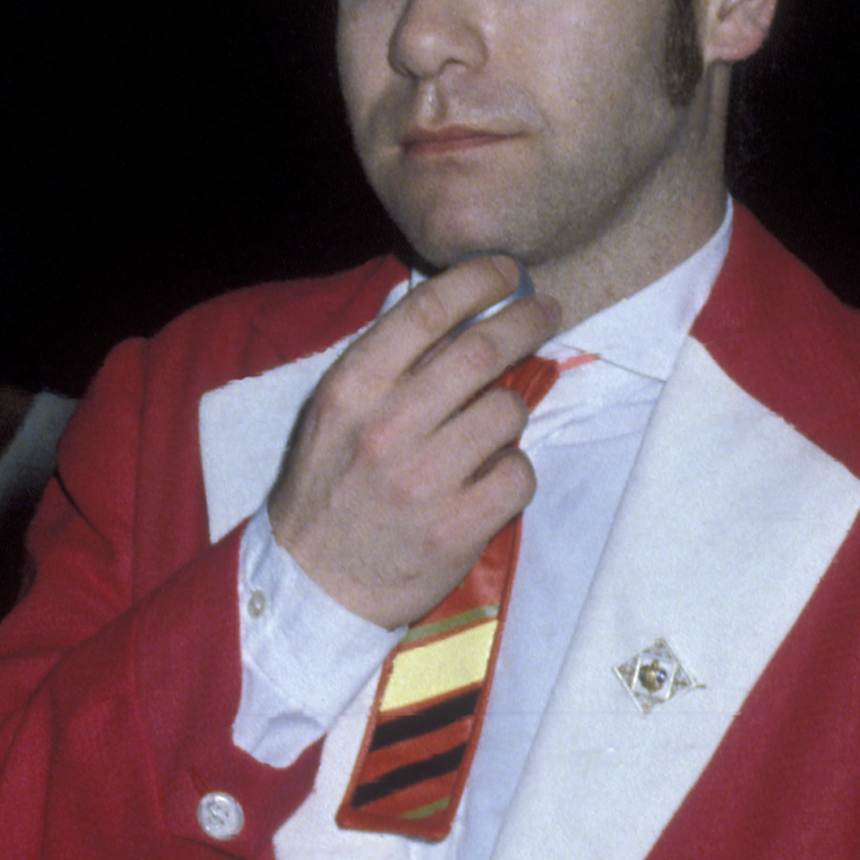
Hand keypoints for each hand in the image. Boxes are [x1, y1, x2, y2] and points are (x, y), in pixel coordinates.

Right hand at [267, 256, 560, 626]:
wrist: (313, 587)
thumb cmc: (328, 491)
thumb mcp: (335, 415)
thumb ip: (386, 366)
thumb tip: (457, 314)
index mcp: (352, 390)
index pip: (427, 310)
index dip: (479, 280)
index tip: (508, 272)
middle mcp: (386, 429)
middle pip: (482, 350)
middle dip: (527, 320)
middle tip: (545, 312)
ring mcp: (423, 482)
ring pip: (508, 413)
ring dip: (513, 411)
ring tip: (496, 425)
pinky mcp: (456, 530)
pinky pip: (519, 475)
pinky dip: (515, 471)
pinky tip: (493, 479)